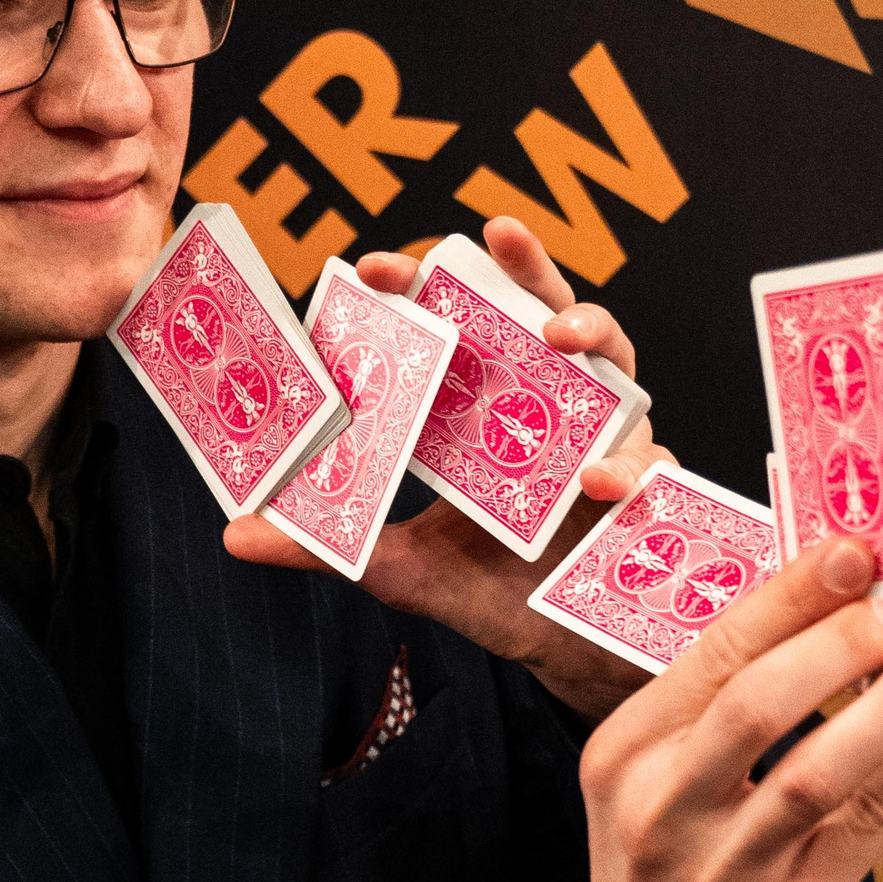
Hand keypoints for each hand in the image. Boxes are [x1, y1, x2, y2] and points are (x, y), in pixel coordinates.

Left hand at [224, 216, 668, 718]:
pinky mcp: (645, 483)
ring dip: (592, 332)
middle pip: (541, 306)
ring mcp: (602, 434)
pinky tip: (604, 482)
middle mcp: (545, 404)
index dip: (420, 284)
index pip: (451, 320)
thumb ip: (324, 546)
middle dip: (523, 265)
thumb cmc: (482, 589)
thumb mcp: (392, 566)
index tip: (377, 268)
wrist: (556, 648)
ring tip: (560, 338)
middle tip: (496, 233)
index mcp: (481, 404)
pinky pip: (648, 459)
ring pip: (614, 357)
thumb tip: (234, 537)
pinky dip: (629, 466)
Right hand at [498, 541, 882, 881]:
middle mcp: (661, 805)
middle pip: (755, 702)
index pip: (712, 652)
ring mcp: (721, 869)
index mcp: (626, 751)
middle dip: (843, 640)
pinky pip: (859, 834)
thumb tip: (840, 618)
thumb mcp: (651, 783)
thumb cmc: (658, 879)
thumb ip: (722, 710)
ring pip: (811, 771)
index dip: (791, 594)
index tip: (857, 547)